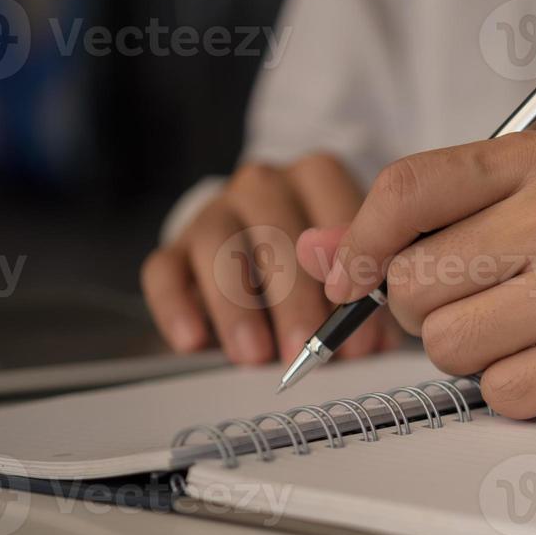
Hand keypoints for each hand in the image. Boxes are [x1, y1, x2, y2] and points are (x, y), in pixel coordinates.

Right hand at [142, 153, 398, 364]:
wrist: (259, 256)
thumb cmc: (320, 267)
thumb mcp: (352, 272)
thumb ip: (362, 291)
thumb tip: (371, 339)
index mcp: (315, 179)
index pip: (329, 203)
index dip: (344, 264)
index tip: (354, 318)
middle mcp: (263, 186)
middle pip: (272, 227)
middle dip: (292, 294)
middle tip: (304, 346)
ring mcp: (215, 211)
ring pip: (217, 244)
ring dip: (236, 304)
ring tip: (255, 355)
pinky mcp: (175, 244)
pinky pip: (164, 268)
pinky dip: (176, 305)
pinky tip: (193, 342)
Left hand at [296, 131, 535, 417]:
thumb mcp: (534, 202)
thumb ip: (426, 221)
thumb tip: (314, 253)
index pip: (408, 186)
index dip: (359, 239)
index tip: (351, 274)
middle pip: (415, 280)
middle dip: (430, 307)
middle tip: (485, 300)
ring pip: (449, 345)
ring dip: (471, 353)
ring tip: (529, 330)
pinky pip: (499, 392)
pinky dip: (516, 388)